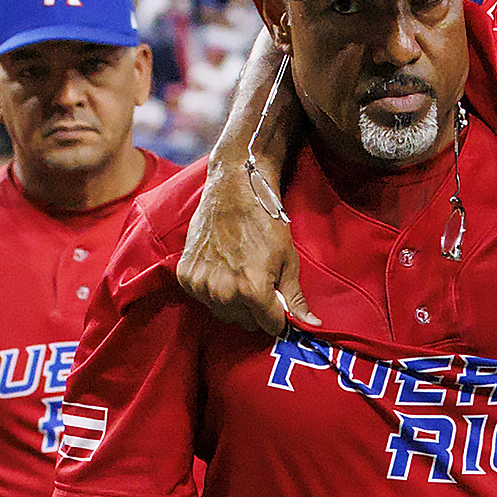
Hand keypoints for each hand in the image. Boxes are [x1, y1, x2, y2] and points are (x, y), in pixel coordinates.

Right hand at [174, 31, 308, 336]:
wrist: (232, 171)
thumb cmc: (271, 206)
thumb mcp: (289, 247)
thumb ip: (298, 290)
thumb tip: (315, 326)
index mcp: (249, 285)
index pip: (270, 326)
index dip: (282, 314)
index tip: (288, 302)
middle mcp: (218, 287)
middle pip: (246, 322)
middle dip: (261, 305)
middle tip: (269, 275)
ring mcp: (197, 279)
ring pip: (223, 311)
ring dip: (237, 298)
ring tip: (248, 263)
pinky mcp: (182, 269)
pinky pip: (203, 295)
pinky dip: (215, 285)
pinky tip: (227, 259)